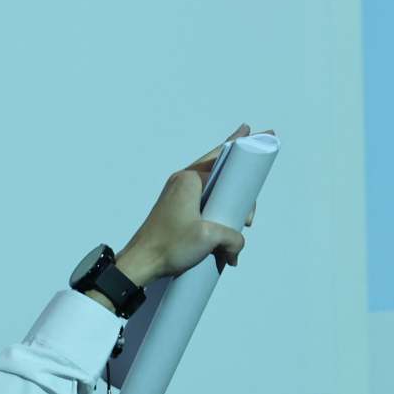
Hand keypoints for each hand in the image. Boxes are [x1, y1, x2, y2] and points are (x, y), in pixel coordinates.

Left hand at [117, 123, 264, 283]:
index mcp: (189, 179)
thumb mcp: (209, 238)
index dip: (242, 158)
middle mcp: (182, 182)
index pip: (222, 161)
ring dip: (227, 199)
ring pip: (211, 188)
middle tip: (252, 184)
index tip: (251, 132)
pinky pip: (204, 202)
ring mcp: (178, 195)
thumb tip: (237, 247)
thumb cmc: (168, 245)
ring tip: (242, 216)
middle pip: (218, 169)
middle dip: (237, 177)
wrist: (141, 262)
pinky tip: (226, 221)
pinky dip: (217, 209)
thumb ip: (233, 238)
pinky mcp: (177, 210)